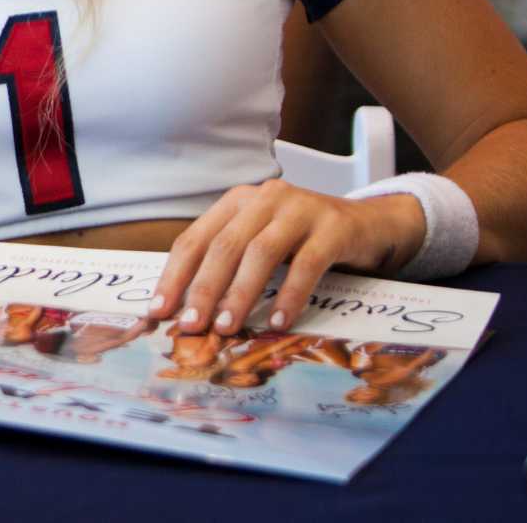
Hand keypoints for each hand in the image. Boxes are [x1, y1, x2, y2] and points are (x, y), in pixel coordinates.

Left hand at [147, 180, 425, 334]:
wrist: (369, 224)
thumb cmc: (303, 240)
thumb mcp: (261, 242)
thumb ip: (228, 264)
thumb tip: (188, 311)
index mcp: (236, 202)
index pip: (194, 240)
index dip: (174, 276)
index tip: (158, 312)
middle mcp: (264, 198)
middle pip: (223, 246)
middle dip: (203, 289)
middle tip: (190, 326)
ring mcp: (299, 209)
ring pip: (261, 252)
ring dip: (240, 293)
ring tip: (227, 327)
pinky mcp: (333, 226)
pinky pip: (307, 263)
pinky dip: (290, 294)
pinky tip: (278, 321)